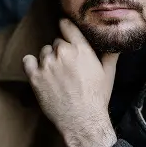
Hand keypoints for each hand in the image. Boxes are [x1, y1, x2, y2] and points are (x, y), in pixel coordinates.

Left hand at [22, 18, 118, 141]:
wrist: (82, 121)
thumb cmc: (97, 97)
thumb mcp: (108, 73)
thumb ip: (110, 54)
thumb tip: (117, 42)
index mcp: (81, 49)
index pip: (67, 26)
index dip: (64, 25)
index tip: (63, 25)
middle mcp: (63, 52)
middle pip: (57, 42)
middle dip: (61, 51)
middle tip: (67, 66)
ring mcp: (48, 64)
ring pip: (44, 52)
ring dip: (48, 59)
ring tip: (56, 74)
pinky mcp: (35, 77)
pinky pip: (28, 61)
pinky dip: (31, 64)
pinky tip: (38, 71)